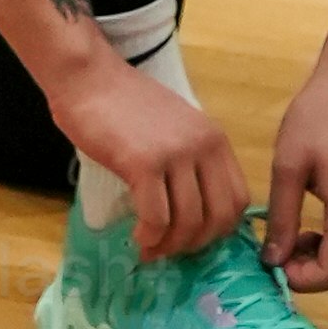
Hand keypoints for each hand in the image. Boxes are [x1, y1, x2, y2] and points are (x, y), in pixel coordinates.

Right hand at [59, 54, 250, 260]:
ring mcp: (175, 154)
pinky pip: (157, 217)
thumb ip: (191, 162)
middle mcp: (203, 146)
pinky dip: (149, 237)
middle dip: (196, 244)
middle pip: (219, 217)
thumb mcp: (176, 129)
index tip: (193, 239)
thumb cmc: (125, 105)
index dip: (219, 230)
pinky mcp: (144, 163)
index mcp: (215, 139)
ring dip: (169, 246)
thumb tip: (195, 215)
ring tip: (150, 247)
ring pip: (189, 222)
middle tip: (170, 250)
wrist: (89, 78)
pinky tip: (138, 238)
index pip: (238, 200)